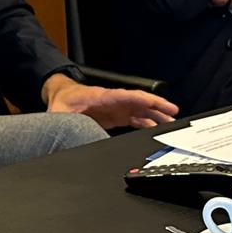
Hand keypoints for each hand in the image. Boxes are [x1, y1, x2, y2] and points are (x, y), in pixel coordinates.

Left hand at [43, 73, 178, 128]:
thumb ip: (62, 122)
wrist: (61, 96)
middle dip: (156, 105)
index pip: (125, 96)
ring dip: (155, 114)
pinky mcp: (116, 115)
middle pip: (138, 101)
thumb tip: (62, 135)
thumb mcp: (58, 113)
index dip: (141, 98)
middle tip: (173, 112)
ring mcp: (116, 108)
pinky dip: (146, 122)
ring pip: (140, 109)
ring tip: (170, 122)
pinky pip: (135, 118)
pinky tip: (155, 128)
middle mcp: (113, 101)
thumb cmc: (62, 102)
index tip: (154, 102)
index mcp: (101, 97)